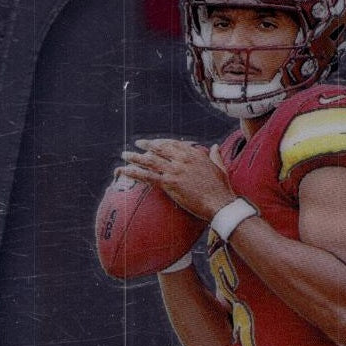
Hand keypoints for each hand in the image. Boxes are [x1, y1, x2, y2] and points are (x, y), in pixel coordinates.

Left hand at [118, 139, 233, 221]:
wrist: (219, 203)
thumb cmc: (222, 189)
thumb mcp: (220, 167)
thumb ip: (215, 156)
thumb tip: (214, 147)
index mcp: (194, 153)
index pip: (173, 143)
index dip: (161, 142)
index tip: (154, 143)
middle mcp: (182, 159)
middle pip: (159, 148)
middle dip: (146, 145)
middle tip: (137, 144)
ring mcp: (175, 170)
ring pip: (150, 160)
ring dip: (135, 157)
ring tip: (125, 155)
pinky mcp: (170, 183)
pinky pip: (148, 176)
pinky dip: (134, 172)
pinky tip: (124, 170)